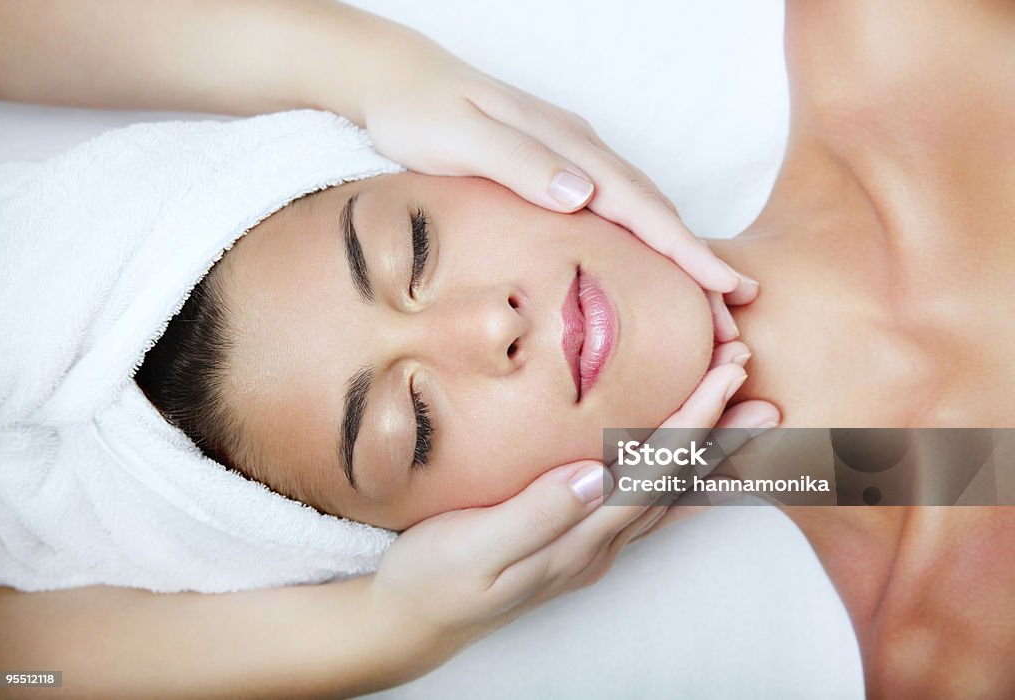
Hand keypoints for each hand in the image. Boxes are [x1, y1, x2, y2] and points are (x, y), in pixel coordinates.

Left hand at [353, 30, 756, 339]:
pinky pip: (618, 203)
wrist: (399, 82)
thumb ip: (520, 163)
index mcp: (565, 145)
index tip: (724, 285)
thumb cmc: (423, 113)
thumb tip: (582, 195)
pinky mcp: (558, 165)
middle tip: (735, 307)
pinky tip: (650, 259)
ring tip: (710, 292)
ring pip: (642, 205)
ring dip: (679, 249)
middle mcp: (579, 149)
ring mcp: (572, 154)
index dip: (684, 249)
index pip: (639, 204)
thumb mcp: (461, 137)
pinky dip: (646, 235)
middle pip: (655, 208)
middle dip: (698, 257)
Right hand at [369, 343, 776, 655]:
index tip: (726, 374)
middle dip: (717, 429)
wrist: (412, 622)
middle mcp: (597, 546)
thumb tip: (595, 475)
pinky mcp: (577, 543)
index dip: (693, 421)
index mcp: (577, 539)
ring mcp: (591, 548)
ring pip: (667, 496)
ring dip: (709, 453)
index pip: (651, 472)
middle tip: (755, 380)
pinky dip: (680, 484)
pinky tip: (695, 472)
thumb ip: (536, 515)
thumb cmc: (433, 578)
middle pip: (673, 483)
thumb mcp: (472, 548)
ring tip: (749, 415)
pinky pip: (644, 508)